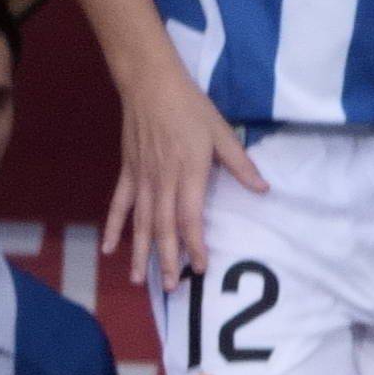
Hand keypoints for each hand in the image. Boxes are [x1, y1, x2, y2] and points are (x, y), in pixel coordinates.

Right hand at [111, 60, 267, 294]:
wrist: (150, 86)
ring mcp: (142, 179)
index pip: (190, 218)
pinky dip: (114, 226)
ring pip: (140, 222)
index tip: (200, 268)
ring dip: (141, 252)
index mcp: (189, 173)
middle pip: (163, 228)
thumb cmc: (191, 108)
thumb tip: (264, 189)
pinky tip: (109, 249)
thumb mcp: (222, 133)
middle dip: (168, 260)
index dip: (195, 245)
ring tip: (141, 280)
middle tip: (172, 288)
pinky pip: (119, 204)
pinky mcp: (127, 172)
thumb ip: (240, 164)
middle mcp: (163, 181)